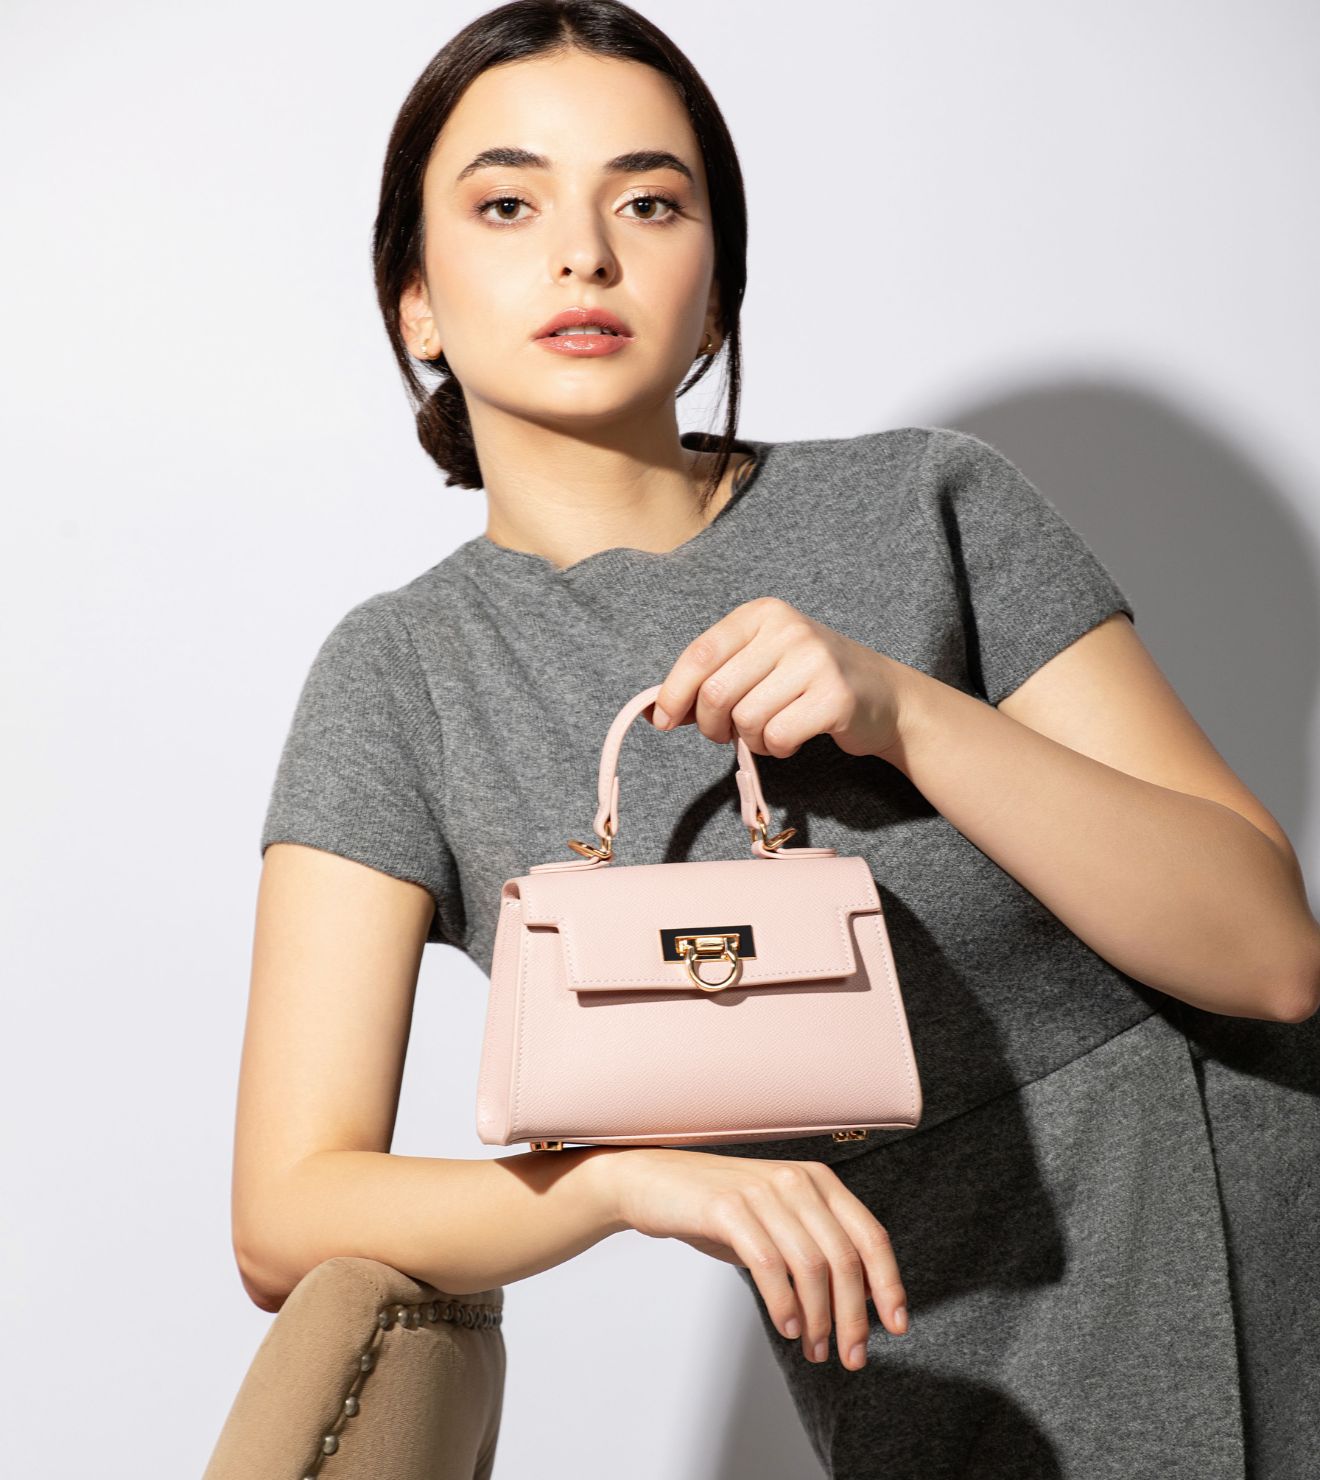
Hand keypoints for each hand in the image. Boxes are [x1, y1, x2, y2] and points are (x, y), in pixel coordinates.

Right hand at [605, 1147, 909, 1370]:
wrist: (654, 1182)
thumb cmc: (720, 1210)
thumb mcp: (777, 1222)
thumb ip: (816, 1248)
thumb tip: (859, 1303)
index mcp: (818, 1181)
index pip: (871, 1236)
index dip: (889, 1284)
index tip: (897, 1326)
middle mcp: (796, 1181)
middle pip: (845, 1258)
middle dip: (854, 1316)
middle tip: (851, 1357)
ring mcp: (762, 1192)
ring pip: (811, 1265)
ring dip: (819, 1318)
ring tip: (813, 1349)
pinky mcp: (728, 1207)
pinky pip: (768, 1263)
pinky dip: (783, 1302)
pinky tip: (787, 1327)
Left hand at [650, 597, 909, 760]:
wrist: (883, 696)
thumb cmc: (808, 682)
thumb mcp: (760, 663)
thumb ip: (713, 679)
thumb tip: (658, 711)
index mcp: (762, 614)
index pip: (700, 654)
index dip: (674, 693)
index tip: (662, 721)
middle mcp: (788, 629)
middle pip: (717, 693)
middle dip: (712, 726)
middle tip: (726, 734)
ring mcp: (814, 661)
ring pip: (746, 720)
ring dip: (750, 740)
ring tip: (770, 731)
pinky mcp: (835, 697)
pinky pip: (777, 737)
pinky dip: (776, 750)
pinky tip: (793, 739)